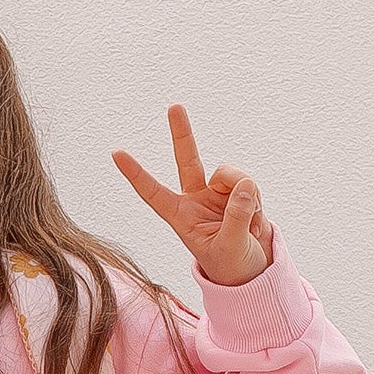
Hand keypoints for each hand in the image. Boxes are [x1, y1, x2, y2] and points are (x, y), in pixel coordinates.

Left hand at [113, 104, 273, 285]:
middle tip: (173, 106)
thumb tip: (244, 184)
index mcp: (179, 215)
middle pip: (187, 159)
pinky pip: (250, 184)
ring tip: (248, 224)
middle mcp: (195, 198)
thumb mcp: (229, 245)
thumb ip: (237, 216)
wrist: (251, 267)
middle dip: (182, 132)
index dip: (136, 173)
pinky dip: (257, 202)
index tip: (116, 153)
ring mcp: (218, 191)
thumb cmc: (230, 263)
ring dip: (246, 196)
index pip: (152, 191)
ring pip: (231, 174)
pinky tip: (255, 220)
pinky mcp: (239, 190)